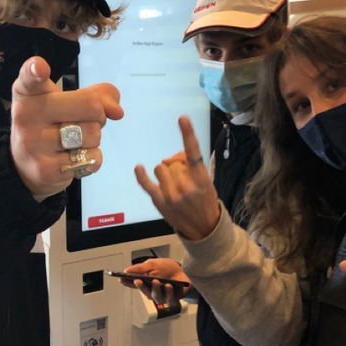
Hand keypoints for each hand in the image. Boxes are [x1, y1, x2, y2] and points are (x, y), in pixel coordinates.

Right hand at [10, 57, 123, 198]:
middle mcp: (25, 115)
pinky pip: (92, 159)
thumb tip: (117, 111)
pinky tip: (74, 156)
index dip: (36, 70)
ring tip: (76, 140)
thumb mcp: (69, 101)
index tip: (40, 68)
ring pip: (93, 134)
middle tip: (82, 119)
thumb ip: (99, 95)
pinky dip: (92, 157)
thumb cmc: (53, 123)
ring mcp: (33, 144)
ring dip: (94, 138)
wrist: (27, 165)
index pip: (30, 77)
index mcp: (29, 93)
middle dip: (99, 114)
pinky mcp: (46, 170)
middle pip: (90, 105)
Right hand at [123, 258, 190, 306]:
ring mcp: (163, 296)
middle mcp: (153, 291)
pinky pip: (170, 298)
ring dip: (156, 289)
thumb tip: (126, 270)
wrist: (186, 270)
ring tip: (156, 281)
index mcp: (146, 282)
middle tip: (138, 280)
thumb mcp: (153, 264)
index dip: (127, 282)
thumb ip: (140, 268)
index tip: (121, 279)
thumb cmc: (168, 268)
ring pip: (156, 296)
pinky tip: (168, 286)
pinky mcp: (173, 299)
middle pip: (145, 292)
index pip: (134, 284)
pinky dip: (169, 292)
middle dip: (141, 286)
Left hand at [134, 116, 219, 240]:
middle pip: (171, 161)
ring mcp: (172, 195)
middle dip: (176, 166)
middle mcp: (186, 186)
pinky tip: (139, 167)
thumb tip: (170, 158)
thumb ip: (191, 166)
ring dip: (164, 172)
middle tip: (183, 177)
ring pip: (159, 169)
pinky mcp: (160, 202)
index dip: (187, 133)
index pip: (194, 152)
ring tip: (173, 183)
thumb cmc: (204, 200)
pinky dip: (141, 175)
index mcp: (201, 178)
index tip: (182, 118)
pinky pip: (147, 184)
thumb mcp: (206, 181)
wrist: (203, 227)